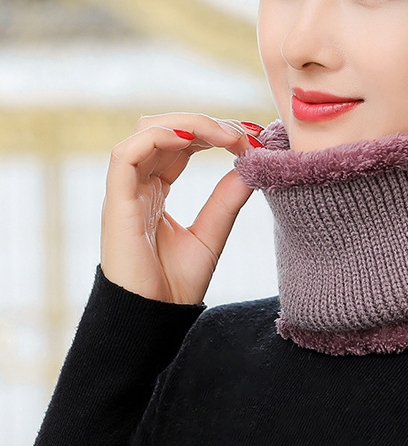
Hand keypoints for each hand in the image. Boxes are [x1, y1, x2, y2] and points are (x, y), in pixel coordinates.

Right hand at [100, 114, 260, 303]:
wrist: (155, 321)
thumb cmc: (175, 285)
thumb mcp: (213, 232)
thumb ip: (228, 198)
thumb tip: (253, 163)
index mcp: (157, 188)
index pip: (181, 142)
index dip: (214, 132)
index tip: (251, 137)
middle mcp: (139, 184)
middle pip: (166, 129)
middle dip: (208, 124)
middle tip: (245, 135)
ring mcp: (126, 192)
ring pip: (147, 131)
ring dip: (190, 124)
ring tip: (227, 136)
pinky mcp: (116, 204)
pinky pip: (126, 155)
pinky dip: (158, 137)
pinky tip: (192, 140)